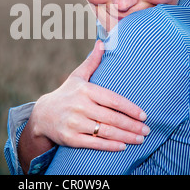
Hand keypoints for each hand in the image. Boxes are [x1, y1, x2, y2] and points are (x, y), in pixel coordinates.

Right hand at [29, 40, 148, 150]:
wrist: (42, 115)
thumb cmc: (66, 94)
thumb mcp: (77, 77)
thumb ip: (92, 62)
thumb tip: (102, 42)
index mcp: (85, 90)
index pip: (112, 99)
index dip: (130, 108)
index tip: (144, 115)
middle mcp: (79, 106)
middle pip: (111, 117)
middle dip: (132, 125)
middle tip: (147, 130)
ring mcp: (74, 123)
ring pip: (105, 132)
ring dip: (126, 137)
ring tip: (140, 139)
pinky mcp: (70, 138)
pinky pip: (93, 144)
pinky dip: (109, 146)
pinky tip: (123, 146)